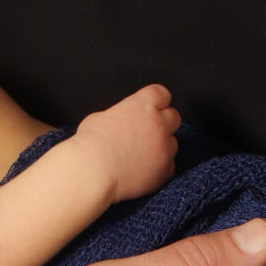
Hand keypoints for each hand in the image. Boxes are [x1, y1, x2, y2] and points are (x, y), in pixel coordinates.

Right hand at [74, 83, 181, 200]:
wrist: (94, 172)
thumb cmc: (92, 144)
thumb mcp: (100, 117)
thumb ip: (119, 115)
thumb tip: (120, 121)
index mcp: (142, 105)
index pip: (161, 94)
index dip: (157, 100)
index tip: (152, 106)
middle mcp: (158, 124)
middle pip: (174, 117)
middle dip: (163, 122)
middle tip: (147, 131)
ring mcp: (164, 148)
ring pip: (172, 143)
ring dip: (161, 146)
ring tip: (141, 154)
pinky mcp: (164, 170)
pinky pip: (168, 166)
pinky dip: (159, 168)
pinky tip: (142, 170)